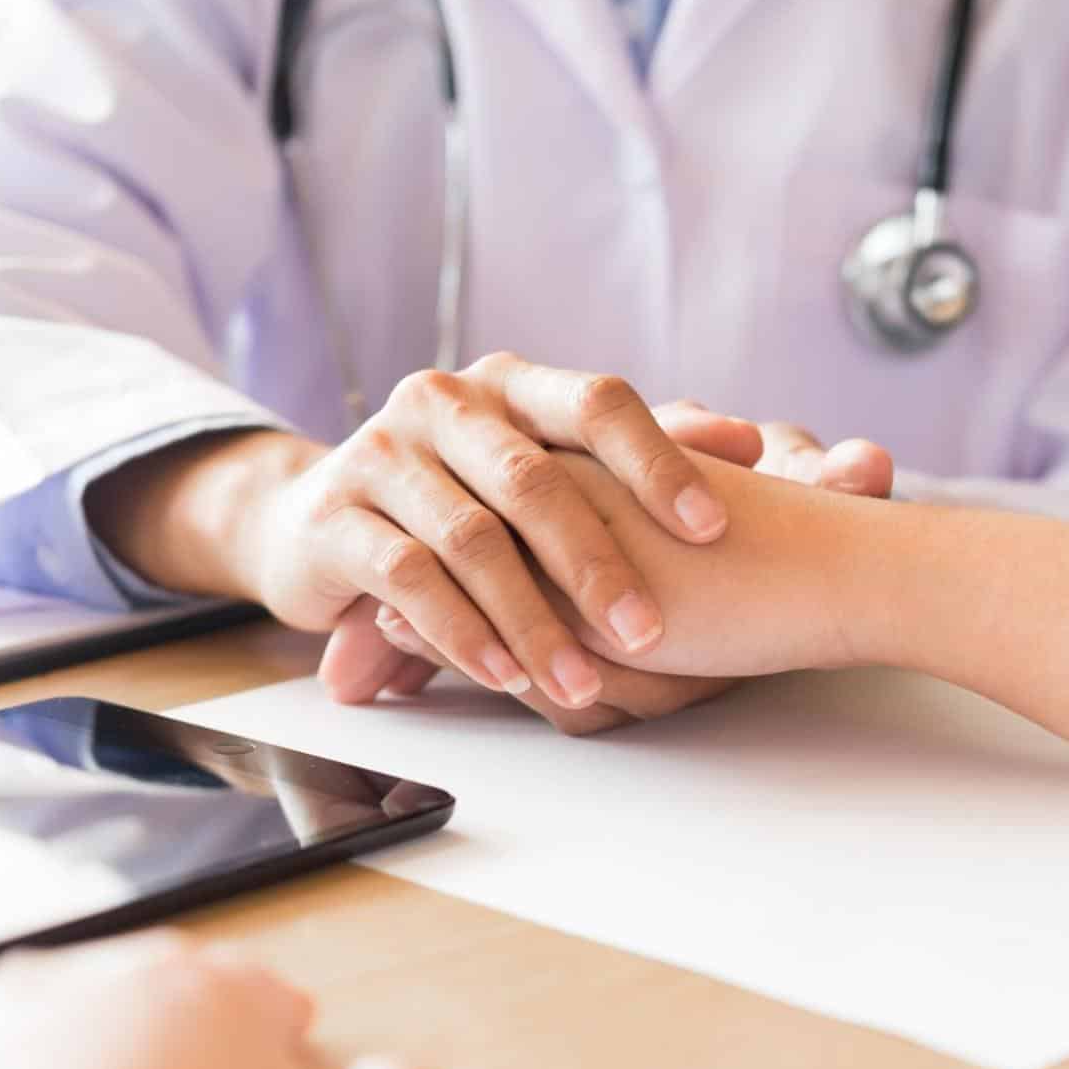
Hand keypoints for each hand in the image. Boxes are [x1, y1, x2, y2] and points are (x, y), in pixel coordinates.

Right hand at [318, 404, 895, 733]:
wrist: (316, 519)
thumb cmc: (464, 495)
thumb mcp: (550, 468)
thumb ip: (644, 451)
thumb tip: (752, 439)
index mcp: (514, 385)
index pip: (597, 402)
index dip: (659, 462)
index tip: (714, 529)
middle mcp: (446, 402)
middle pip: (534, 479)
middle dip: (597, 565)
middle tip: (648, 633)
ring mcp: (384, 453)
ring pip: (472, 538)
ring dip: (533, 620)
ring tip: (581, 682)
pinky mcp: (336, 517)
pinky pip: (408, 577)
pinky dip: (463, 634)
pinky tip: (506, 677)